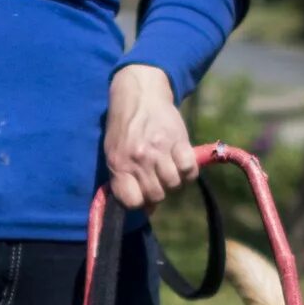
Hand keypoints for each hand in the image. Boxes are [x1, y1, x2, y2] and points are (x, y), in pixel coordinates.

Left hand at [103, 65, 195, 210]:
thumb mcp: (114, 153)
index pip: (132, 202)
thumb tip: (146, 209)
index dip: (139, 202)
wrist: (139, 94)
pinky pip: (189, 169)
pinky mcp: (179, 140)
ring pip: (174, 184)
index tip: (142, 195)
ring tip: (169, 169)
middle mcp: (139, 159)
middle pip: (156, 195)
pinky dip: (188, 172)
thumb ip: (124, 181)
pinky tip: (181, 163)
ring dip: (174, 182)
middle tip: (158, 179)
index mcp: (119, 164)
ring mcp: (160, 150)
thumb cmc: (124, 127)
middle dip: (158, 192)